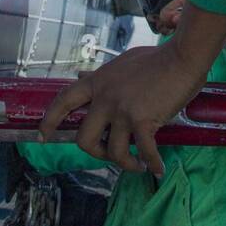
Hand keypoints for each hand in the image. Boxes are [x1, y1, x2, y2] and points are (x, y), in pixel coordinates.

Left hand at [38, 40, 207, 177]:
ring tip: (137, 165)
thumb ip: (102, 75)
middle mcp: (105, 98)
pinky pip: (144, 152)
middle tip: (109, 154)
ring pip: (113, 151)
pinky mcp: (143, 120)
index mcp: (98, 82)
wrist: (182, 57)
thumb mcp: (122, 62)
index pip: (64, 101)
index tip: (43, 136)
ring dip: (125, 163)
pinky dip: (151, 164)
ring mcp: (122, 110)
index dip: (50, 120)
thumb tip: (82, 76)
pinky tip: (158, 168)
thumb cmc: (157, 58)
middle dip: (95, 153)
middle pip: (84, 138)